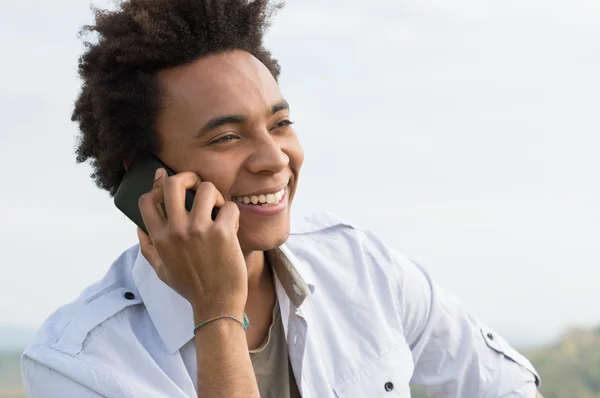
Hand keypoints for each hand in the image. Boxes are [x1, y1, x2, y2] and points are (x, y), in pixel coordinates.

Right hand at [137, 168, 247, 319]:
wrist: (216, 305)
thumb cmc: (191, 287)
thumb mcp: (161, 270)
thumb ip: (148, 248)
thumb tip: (138, 228)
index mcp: (159, 238)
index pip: (147, 199)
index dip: (158, 185)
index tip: (169, 184)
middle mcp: (176, 231)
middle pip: (173, 183)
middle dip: (188, 177)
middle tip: (198, 187)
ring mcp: (199, 231)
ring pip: (206, 188)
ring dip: (214, 194)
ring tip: (218, 207)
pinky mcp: (222, 234)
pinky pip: (229, 206)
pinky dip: (233, 212)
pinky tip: (232, 225)